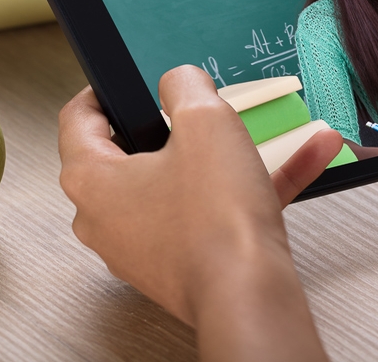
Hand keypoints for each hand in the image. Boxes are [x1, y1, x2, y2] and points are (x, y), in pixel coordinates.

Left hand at [58, 65, 339, 359]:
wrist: (249, 295)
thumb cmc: (216, 220)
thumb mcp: (205, 121)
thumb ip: (185, 86)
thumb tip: (179, 81)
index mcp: (92, 180)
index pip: (77, 121)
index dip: (102, 91)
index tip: (122, 82)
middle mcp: (106, 218)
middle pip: (130, 154)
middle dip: (171, 126)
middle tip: (197, 110)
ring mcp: (141, 246)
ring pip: (181, 183)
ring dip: (227, 156)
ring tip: (267, 130)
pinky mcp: (178, 263)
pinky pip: (210, 212)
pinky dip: (246, 188)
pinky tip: (301, 161)